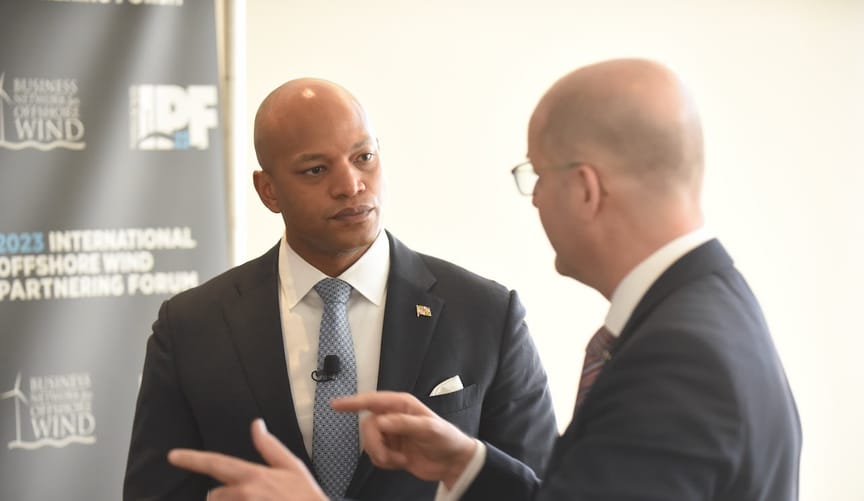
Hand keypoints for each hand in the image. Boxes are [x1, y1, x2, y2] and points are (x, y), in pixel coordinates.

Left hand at [167, 419, 326, 500]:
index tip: (173, 456)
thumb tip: (256, 425)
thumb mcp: (291, 465)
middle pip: (214, 495)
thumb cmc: (305, 496)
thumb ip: (269, 446)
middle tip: (248, 497)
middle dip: (223, 496)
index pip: (215, 463)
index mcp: (252, 475)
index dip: (192, 459)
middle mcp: (242, 495)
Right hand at [332, 391, 476, 488]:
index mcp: (402, 405)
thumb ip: (404, 423)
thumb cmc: (445, 439)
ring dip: (381, 455)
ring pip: (369, 443)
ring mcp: (390, 434)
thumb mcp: (429, 428)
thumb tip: (381, 422)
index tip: (335, 405)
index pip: (372, 401)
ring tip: (399, 460)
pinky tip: (400, 462)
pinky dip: (385, 462)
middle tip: (387, 457)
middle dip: (374, 444)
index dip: (352, 402)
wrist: (452, 463)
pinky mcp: (390, 450)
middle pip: (367, 426)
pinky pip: (374, 456)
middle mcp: (393, 417)